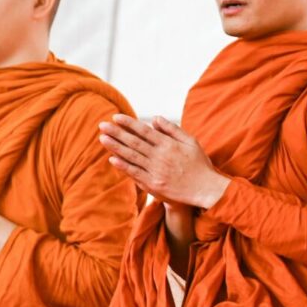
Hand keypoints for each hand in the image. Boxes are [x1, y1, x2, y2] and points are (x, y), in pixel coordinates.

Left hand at [98, 116, 230, 208]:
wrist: (205, 189)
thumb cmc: (199, 164)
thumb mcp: (190, 141)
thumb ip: (172, 129)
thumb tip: (155, 118)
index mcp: (168, 144)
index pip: (144, 130)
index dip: (128, 123)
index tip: (115, 117)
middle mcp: (160, 156)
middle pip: (134, 142)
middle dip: (116, 132)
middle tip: (101, 125)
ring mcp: (156, 171)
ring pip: (132, 156)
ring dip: (115, 146)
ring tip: (102, 138)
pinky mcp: (154, 184)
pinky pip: (135, 173)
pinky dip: (123, 166)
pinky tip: (112, 158)